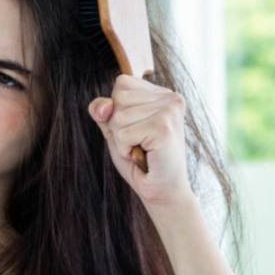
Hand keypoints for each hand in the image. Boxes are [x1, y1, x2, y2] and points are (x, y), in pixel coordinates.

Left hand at [88, 75, 193, 209]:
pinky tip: (144, 156)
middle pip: (118, 99)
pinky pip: (122, 134)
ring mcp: (170, 111)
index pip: (121, 84)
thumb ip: (103, 111)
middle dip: (118, 126)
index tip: (136, 129)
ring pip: (118, 117)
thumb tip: (103, 107)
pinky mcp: (164, 128)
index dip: (116, 110)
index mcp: (162, 93)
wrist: (162, 190)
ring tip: (142, 149)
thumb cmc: (139, 159)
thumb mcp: (115, 130)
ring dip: (122, 140)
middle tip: (139, 143)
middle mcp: (171, 97)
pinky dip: (125, 150)